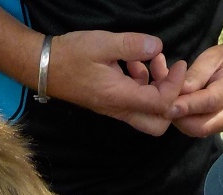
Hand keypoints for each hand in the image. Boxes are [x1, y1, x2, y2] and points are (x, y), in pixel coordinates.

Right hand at [45, 31, 186, 135]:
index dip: (176, 86)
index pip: (161, 104)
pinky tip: (132, 63)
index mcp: (120, 97)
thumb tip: (158, 46)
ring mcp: (115, 109)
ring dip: (156, 90)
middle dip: (170, 101)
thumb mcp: (103, 43)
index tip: (178, 63)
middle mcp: (120, 110)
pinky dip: (142, 85)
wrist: (44, 67)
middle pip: (158, 124)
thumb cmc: (71, 55)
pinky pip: (135, 103)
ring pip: (147, 114)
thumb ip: (132, 45)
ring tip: (148, 60)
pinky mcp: (110, 103)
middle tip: (167, 74)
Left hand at [167, 40, 222, 135]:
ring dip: (178, 120)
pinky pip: (197, 129)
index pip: (210, 101)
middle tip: (161, 103)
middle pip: (202, 126)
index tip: (167, 107)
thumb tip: (176, 92)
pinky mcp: (218, 128)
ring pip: (197, 130)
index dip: (188, 106)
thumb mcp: (211, 58)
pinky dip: (183, 121)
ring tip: (165, 103)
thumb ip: (194, 76)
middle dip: (178, 118)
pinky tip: (174, 107)